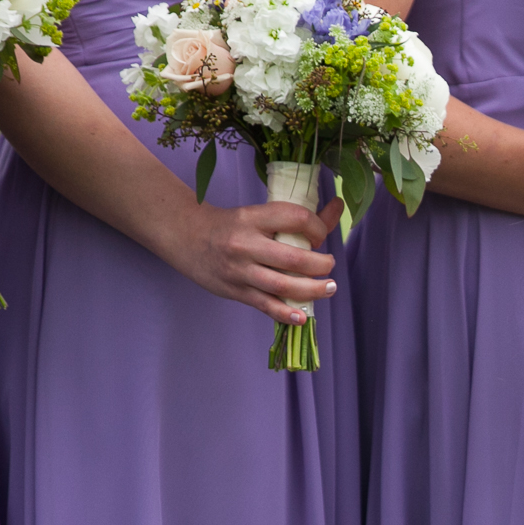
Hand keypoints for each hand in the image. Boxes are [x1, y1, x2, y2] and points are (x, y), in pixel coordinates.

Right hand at [168, 197, 345, 325]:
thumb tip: (337, 207)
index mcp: (253, 218)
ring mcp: (239, 270)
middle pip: (293, 258)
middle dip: (320, 264)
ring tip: (329, 288)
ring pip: (282, 284)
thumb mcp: (259, 215)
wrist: (186, 236)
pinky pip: (265, 304)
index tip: (320, 236)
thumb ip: (298, 218)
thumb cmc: (230, 225)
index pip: (295, 218)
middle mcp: (245, 244)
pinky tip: (301, 317)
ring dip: (312, 290)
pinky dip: (285, 313)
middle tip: (329, 265)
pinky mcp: (235, 290)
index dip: (317, 227)